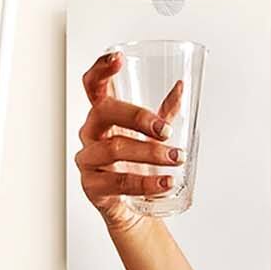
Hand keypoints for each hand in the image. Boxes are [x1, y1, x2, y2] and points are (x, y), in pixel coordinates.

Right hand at [75, 52, 184, 233]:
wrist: (133, 211)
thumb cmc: (137, 168)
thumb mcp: (150, 138)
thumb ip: (163, 113)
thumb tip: (181, 87)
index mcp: (102, 117)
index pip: (93, 85)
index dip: (101, 69)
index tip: (118, 58)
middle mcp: (90, 134)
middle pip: (104, 112)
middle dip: (137, 117)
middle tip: (166, 130)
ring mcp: (88, 159)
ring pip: (114, 148)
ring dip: (149, 153)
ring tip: (176, 159)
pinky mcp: (93, 187)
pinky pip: (119, 182)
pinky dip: (147, 182)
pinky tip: (166, 182)